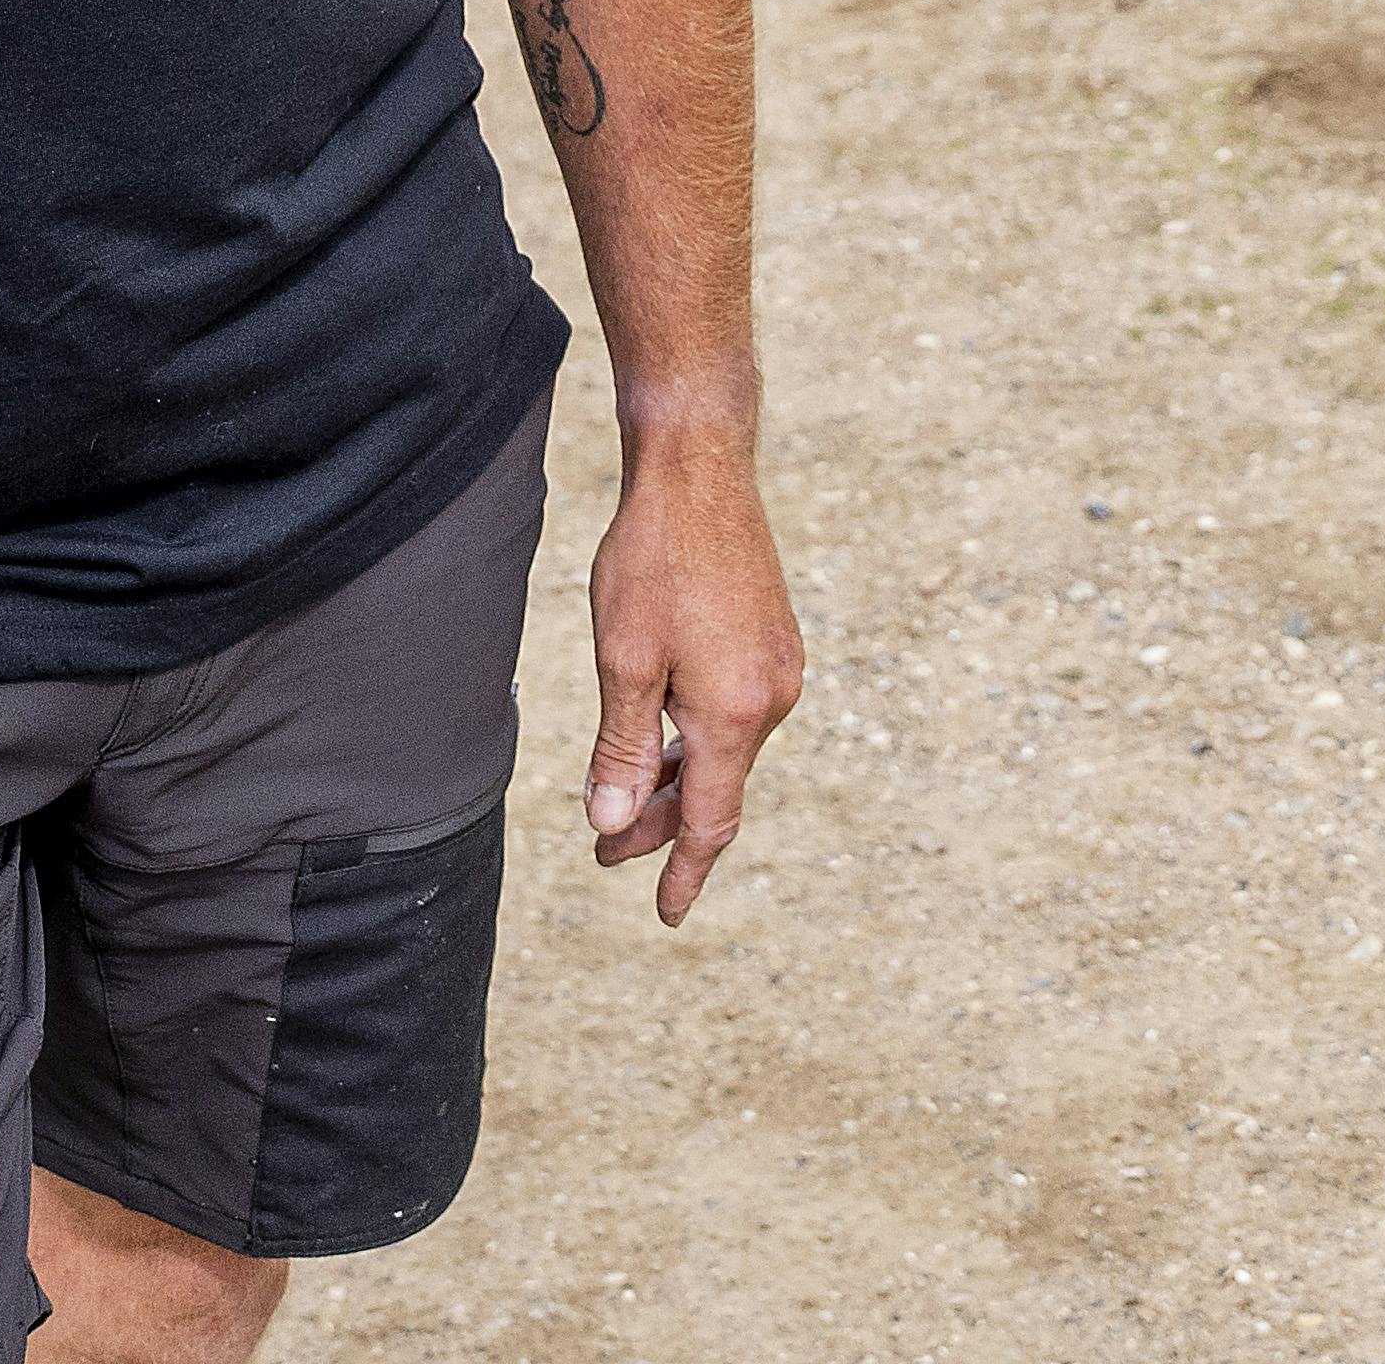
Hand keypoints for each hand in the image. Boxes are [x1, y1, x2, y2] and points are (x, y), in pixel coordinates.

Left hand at [581, 433, 799, 925]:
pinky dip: (699, 741)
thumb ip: (623, 750)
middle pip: (719, 790)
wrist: (700, 470)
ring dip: (679, 782)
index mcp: (736, 713)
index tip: (665, 915)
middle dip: (663, 827)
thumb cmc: (653, 560)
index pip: (712, 822)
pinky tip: (663, 738)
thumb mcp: (624, 661)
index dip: (684, 873)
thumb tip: (615, 825)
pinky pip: (737, 716)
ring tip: (625, 801)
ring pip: (726, 752)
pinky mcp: (775, 644)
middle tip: (604, 852)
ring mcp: (780, 669)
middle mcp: (772, 699)